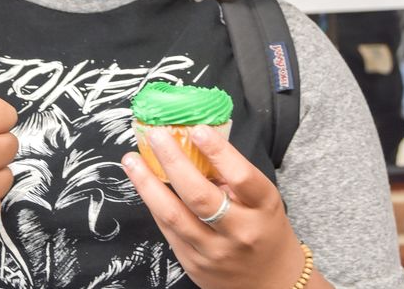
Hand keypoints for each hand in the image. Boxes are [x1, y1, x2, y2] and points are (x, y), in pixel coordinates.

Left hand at [122, 126, 306, 288]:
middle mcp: (239, 232)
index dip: (218, 152)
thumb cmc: (264, 230)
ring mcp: (214, 251)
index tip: (197, 129)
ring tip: (131, 160)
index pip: (241, 177)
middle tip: (155, 135)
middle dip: (173, 161)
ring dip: (147, 184)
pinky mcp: (193, 264)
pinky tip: (142, 184)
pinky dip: (153, 204)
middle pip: (200, 196)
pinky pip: (167, 229)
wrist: (272, 283)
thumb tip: (191, 143)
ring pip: (173, 215)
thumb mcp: (261, 201)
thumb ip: (231, 177)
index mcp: (263, 208)